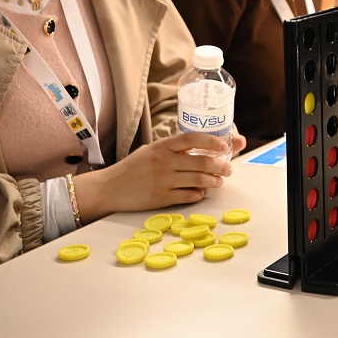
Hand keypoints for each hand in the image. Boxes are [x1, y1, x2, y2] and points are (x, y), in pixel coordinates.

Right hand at [71, 131, 244, 218]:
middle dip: (221, 165)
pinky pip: (189, 196)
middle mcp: (163, 162)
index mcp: (161, 146)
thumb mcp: (150, 151)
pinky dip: (199, 194)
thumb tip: (200, 150)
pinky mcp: (162, 198)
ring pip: (199, 180)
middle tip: (228, 168)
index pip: (191, 138)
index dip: (211, 141)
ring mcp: (163, 181)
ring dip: (214, 181)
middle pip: (201, 161)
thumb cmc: (132, 168)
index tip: (224, 145)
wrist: (110, 188)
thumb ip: (172, 150)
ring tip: (219, 181)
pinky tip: (201, 192)